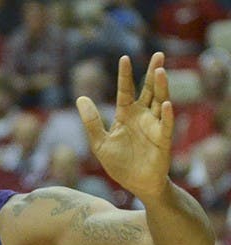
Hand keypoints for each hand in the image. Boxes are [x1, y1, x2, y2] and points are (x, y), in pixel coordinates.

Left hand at [78, 52, 173, 199]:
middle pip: (149, 91)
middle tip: (159, 54)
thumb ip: (92, 122)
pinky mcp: (163, 141)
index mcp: (126, 115)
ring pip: (160, 102)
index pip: (126, 91)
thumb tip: (80, 98)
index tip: (125, 58)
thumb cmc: (120, 164)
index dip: (125, 76)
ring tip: (161, 71)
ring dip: (162, 88)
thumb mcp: (100, 143)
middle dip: (153, 73)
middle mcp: (143, 117)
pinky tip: (167, 104)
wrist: (136, 185)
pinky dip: (167, 115)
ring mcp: (154, 127)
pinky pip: (166, 126)